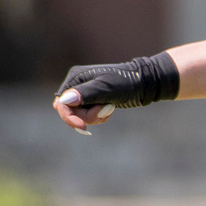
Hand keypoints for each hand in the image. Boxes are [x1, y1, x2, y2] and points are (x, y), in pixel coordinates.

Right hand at [54, 53, 178, 131]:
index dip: (69, 117)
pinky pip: (87, 116)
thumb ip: (86, 94)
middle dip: (86, 117)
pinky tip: (110, 108)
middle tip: (106, 111)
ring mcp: (84, 92)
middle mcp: (76, 83)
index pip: (62, 103)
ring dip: (95, 117)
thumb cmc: (126, 83)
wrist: (144, 83)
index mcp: (75, 77)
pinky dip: (98, 117)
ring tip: (110, 108)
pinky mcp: (92, 99)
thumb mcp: (106, 89)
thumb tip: (65, 100)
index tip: (84, 128)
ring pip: (79, 115)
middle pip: (69, 111)